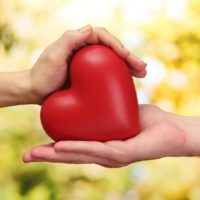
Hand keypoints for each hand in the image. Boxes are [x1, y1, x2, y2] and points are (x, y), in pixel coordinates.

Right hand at [22, 105, 187, 166]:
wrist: (171, 130)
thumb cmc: (145, 122)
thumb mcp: (120, 113)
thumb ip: (106, 110)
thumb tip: (95, 99)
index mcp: (102, 146)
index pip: (74, 149)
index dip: (54, 150)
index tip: (36, 148)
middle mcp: (104, 154)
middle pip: (73, 155)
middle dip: (49, 156)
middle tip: (27, 156)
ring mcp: (113, 156)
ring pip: (81, 155)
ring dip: (59, 154)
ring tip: (40, 152)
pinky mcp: (123, 153)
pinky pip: (97, 150)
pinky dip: (78, 148)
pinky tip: (62, 147)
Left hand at [29, 25, 146, 103]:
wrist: (36, 91)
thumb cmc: (42, 74)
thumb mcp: (54, 55)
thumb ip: (70, 40)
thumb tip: (90, 29)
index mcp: (78, 42)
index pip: (103, 38)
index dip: (117, 46)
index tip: (128, 57)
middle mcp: (85, 50)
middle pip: (111, 49)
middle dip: (128, 57)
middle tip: (143, 68)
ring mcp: (88, 64)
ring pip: (112, 61)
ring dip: (127, 66)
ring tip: (141, 74)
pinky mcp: (89, 75)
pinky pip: (107, 72)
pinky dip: (118, 76)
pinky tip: (127, 82)